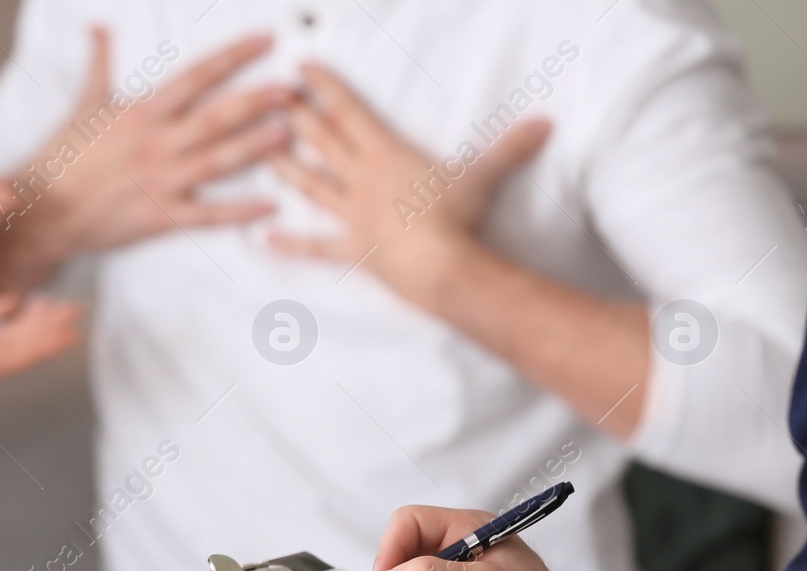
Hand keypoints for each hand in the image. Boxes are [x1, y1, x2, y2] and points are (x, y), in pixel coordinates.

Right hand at [0, 28, 291, 292]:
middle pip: (217, 116)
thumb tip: (99, 29)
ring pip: (219, 160)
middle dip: (258, 101)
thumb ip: (99, 65)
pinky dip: (240, 210)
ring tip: (290, 134)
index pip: (198, 76)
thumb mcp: (82, 104)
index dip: (234, 56)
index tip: (265, 41)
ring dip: (257, 146)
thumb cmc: (62, 157)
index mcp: (143, 112)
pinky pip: (207, 213)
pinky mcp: (160, 217)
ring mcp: (161, 181)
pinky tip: (269, 204)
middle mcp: (157, 143)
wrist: (43, 208)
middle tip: (292, 90)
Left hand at [268, 63, 549, 308]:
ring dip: (284, 168)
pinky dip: (288, 243)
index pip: (349, 111)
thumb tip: (546, 124)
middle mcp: (361, 181)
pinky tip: (262, 237)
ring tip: (261, 150)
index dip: (324, 87)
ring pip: (310, 186)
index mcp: (386, 155)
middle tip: (267, 98)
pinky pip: (314, 247)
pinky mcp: (352, 251)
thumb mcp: (485, 175)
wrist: (441, 267)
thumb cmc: (457, 217)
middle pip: (321, 142)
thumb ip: (512, 147)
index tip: (299, 68)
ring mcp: (352, 217)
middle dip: (295, 117)